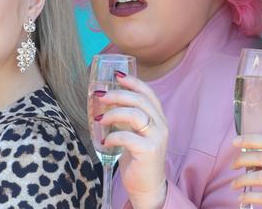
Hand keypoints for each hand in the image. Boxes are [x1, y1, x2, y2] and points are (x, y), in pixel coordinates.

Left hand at [96, 72, 167, 208]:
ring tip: (100, 119)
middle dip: (118, 94)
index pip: (148, 93)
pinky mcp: (148, 151)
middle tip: (100, 96)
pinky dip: (113, 136)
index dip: (133, 82)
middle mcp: (161, 125)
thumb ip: (128, 118)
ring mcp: (156, 138)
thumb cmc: (138, 158)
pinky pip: (127, 137)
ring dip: (113, 113)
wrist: (148, 186)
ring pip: (135, 114)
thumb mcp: (136, 133)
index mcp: (159, 118)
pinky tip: (106, 141)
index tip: (117, 75)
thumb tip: (107, 100)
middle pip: (140, 100)